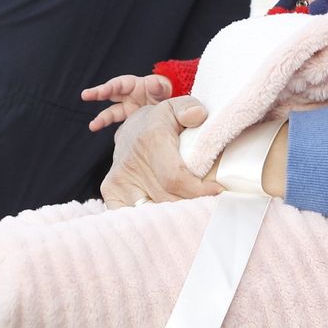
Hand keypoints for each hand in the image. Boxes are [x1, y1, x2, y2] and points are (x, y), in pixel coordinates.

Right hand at [84, 74, 173, 131]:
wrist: (173, 106)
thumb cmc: (166, 93)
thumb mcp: (164, 88)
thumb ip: (159, 87)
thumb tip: (151, 82)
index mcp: (135, 85)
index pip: (119, 84)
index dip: (109, 87)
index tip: (101, 92)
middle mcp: (128, 95)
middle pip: (110, 93)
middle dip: (97, 93)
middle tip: (85, 95)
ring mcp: (128, 108)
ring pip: (112, 112)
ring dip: (102, 119)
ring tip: (93, 126)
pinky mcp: (131, 119)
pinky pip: (120, 125)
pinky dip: (115, 130)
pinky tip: (108, 137)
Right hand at [100, 95, 222, 208]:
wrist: (131, 129)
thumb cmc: (161, 122)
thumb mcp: (177, 106)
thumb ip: (190, 107)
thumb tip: (198, 115)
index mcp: (152, 141)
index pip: (176, 178)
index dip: (199, 191)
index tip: (217, 191)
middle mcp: (132, 162)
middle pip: (168, 199)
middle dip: (192, 205)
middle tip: (209, 204)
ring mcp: (118, 179)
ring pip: (152, 212)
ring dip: (174, 216)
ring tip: (192, 211)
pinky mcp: (110, 191)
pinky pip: (133, 217)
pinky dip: (152, 221)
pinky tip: (169, 217)